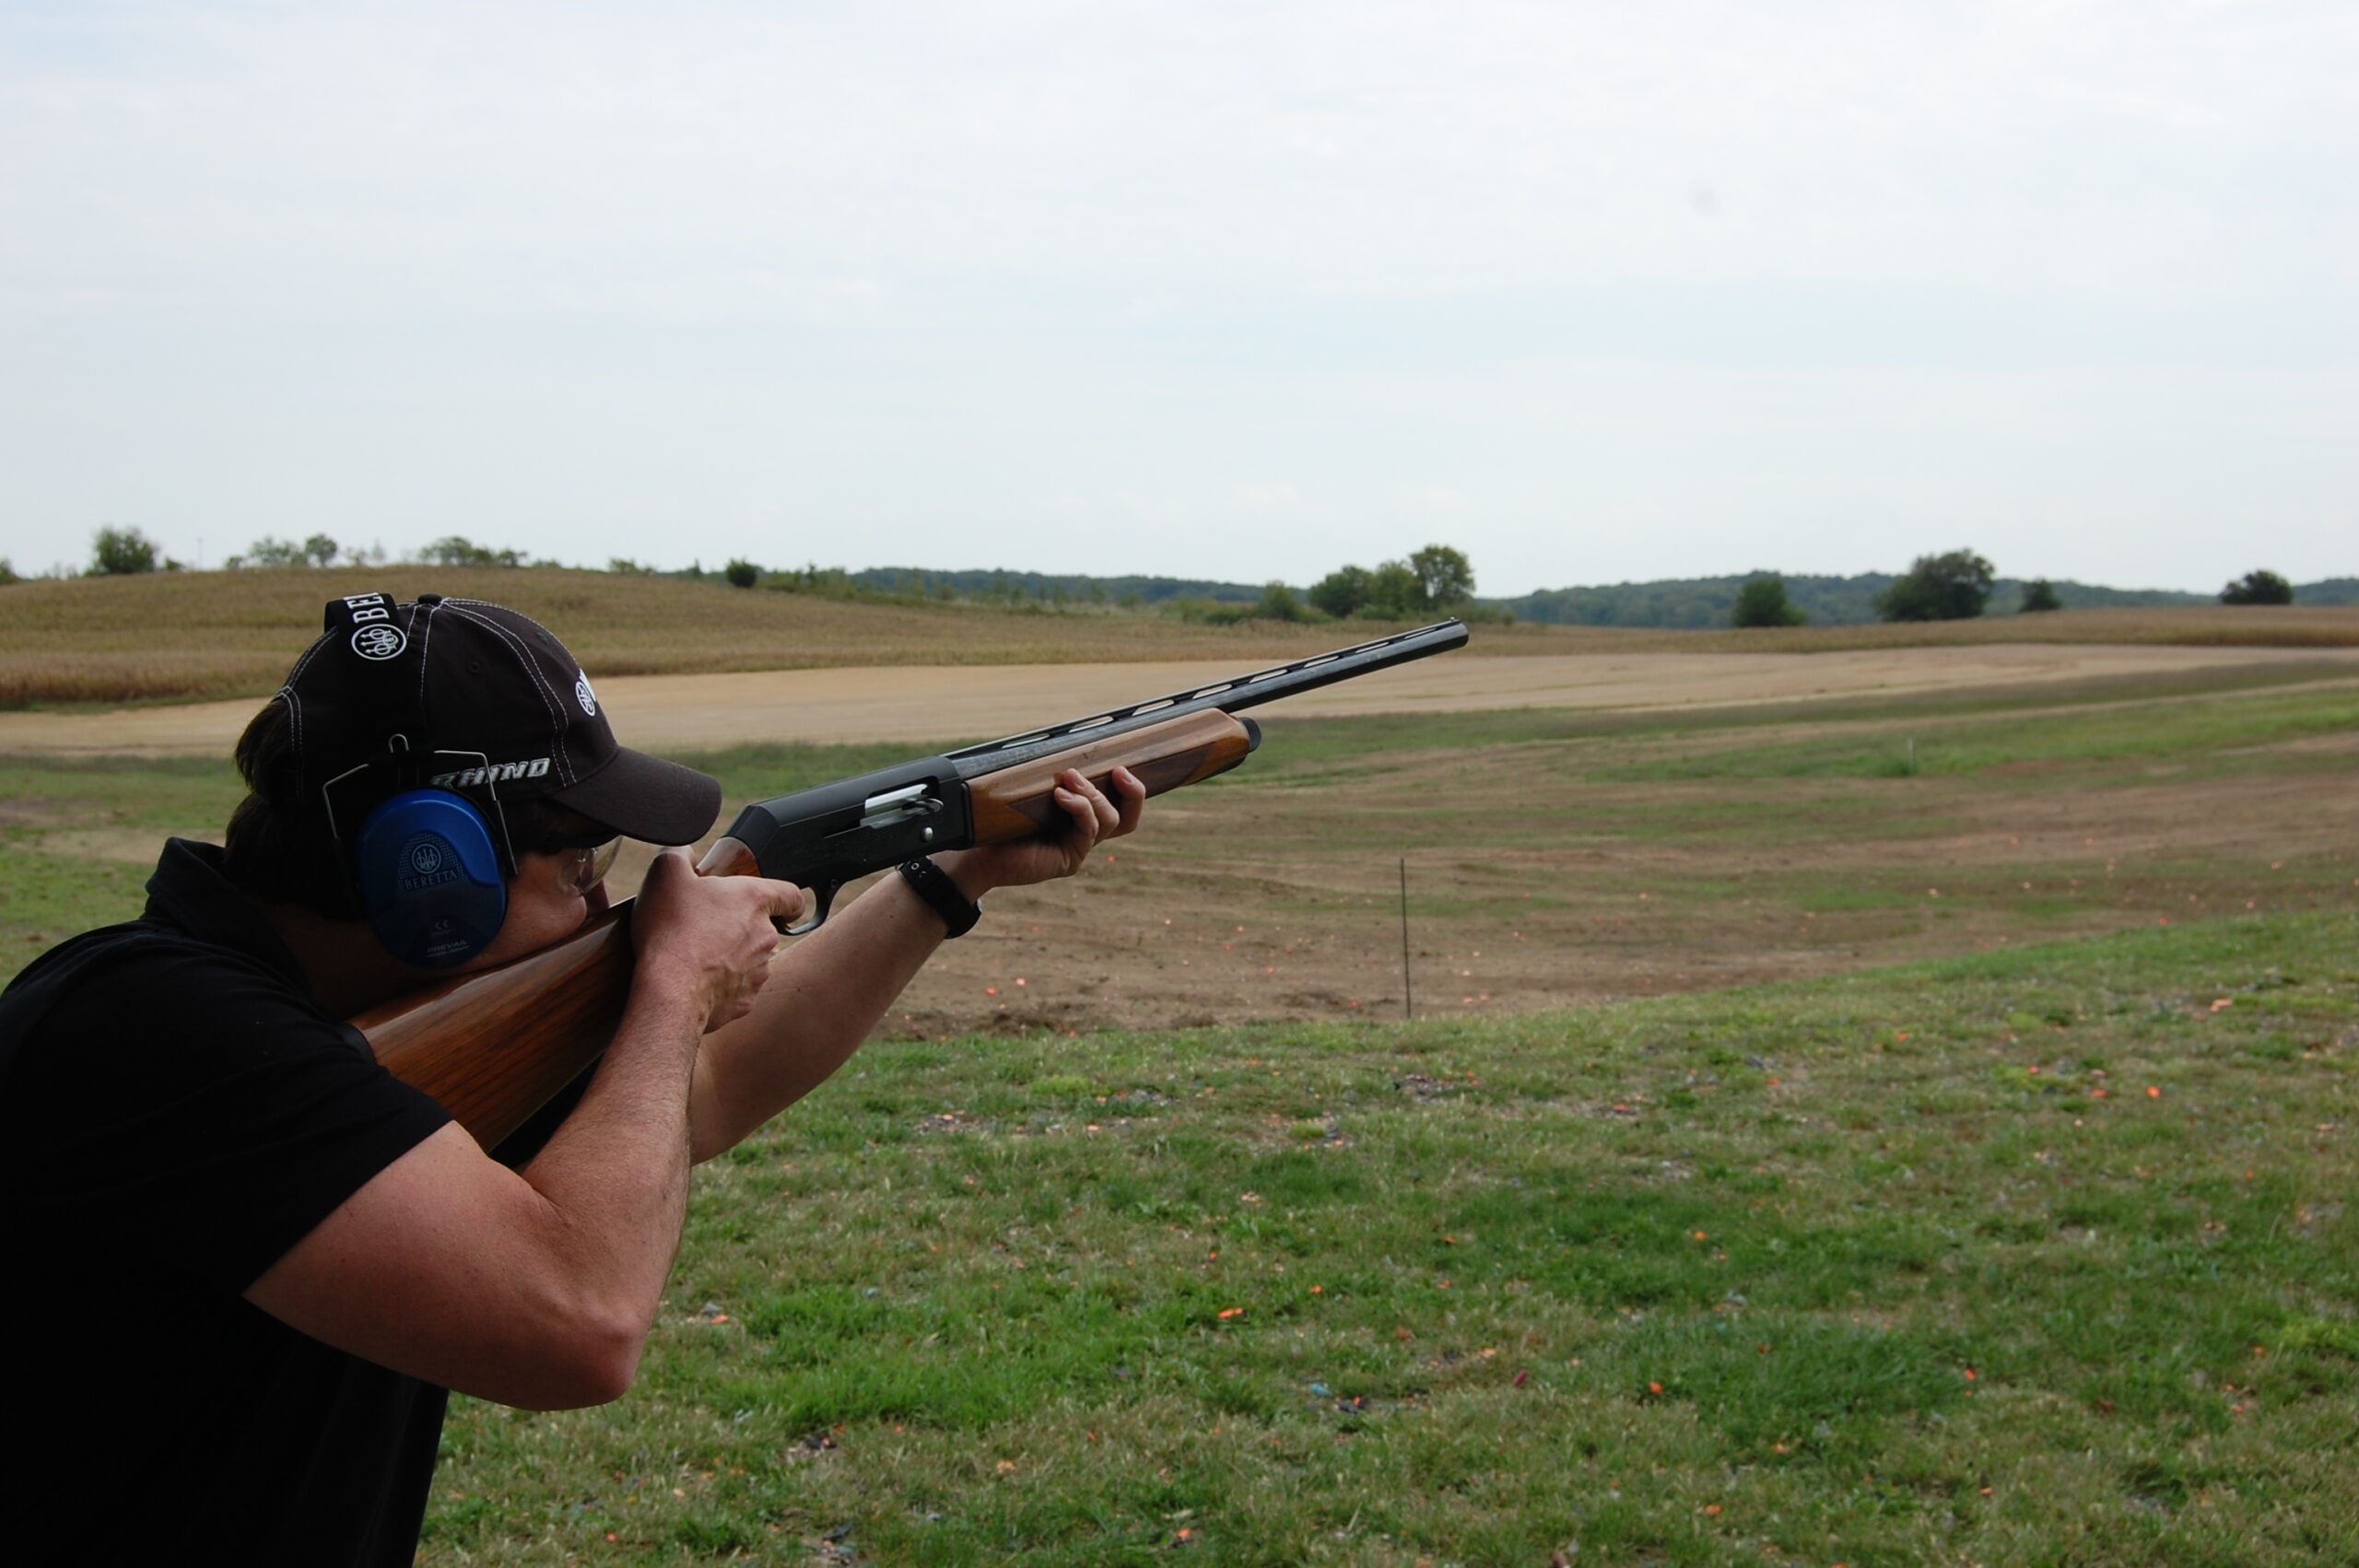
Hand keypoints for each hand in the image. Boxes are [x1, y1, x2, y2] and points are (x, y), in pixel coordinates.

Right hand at [631, 849, 806, 1031]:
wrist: (668, 990)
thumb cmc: (671, 931)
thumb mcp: (666, 872)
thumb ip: (681, 854)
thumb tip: (686, 856)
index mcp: (753, 900)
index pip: (792, 895)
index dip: (787, 900)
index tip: (782, 906)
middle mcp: (765, 936)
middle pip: (764, 929)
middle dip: (740, 928)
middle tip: (707, 928)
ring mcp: (758, 971)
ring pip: (752, 960)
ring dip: (731, 957)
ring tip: (697, 957)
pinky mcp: (746, 1001)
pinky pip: (737, 989)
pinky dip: (722, 985)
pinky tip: (696, 981)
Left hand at [939, 765, 1144, 897]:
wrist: (976, 852)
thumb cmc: (1000, 817)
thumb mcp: (1032, 789)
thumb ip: (1054, 774)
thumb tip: (1068, 743)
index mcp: (1081, 817)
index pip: (1120, 805)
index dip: (1132, 789)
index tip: (1123, 764)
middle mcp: (1084, 834)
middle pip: (1128, 818)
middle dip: (1133, 792)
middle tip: (1120, 771)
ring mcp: (1079, 848)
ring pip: (1110, 820)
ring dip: (1093, 794)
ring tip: (1070, 778)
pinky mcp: (1069, 860)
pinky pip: (1088, 831)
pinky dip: (1079, 809)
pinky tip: (1060, 795)